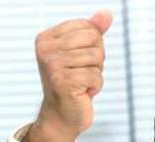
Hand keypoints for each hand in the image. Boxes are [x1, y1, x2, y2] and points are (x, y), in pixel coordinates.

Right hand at [24, 10, 112, 141]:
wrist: (62, 115)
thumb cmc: (73, 83)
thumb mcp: (82, 53)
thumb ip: (94, 31)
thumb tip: (107, 14)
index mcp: (47, 38)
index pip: (88, 28)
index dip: (94, 46)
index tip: (81, 60)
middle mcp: (46, 49)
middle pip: (94, 41)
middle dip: (97, 60)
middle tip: (83, 73)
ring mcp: (53, 66)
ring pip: (97, 59)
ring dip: (96, 75)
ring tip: (81, 83)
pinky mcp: (64, 82)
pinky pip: (96, 77)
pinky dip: (96, 87)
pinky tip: (82, 92)